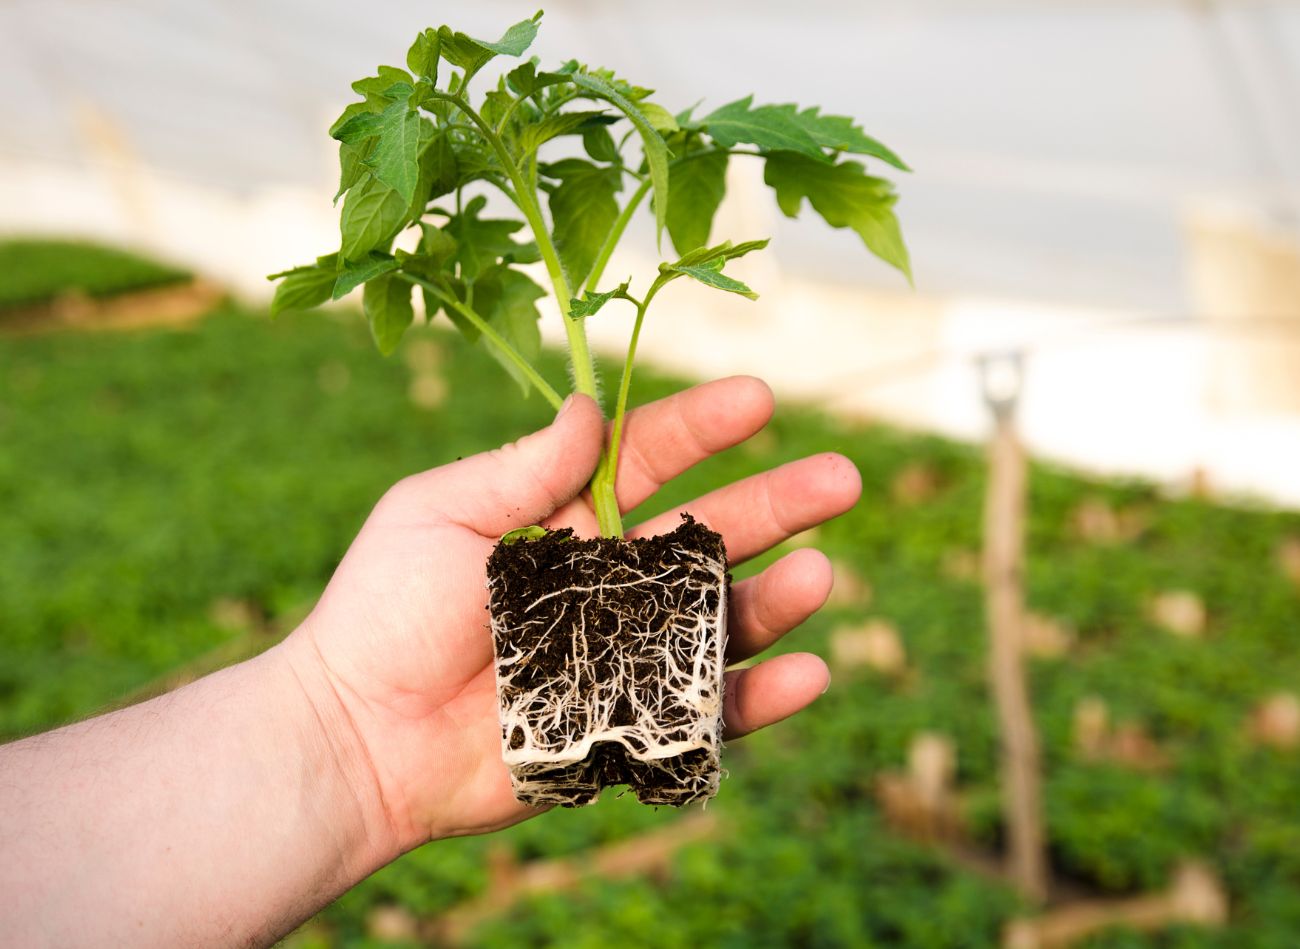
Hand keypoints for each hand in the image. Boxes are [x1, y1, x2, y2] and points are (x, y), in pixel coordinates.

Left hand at [286, 376, 860, 855]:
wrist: (357, 739)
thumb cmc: (382, 614)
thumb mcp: (440, 514)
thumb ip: (523, 467)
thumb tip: (591, 407)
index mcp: (563, 517)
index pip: (648, 457)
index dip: (705, 426)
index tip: (761, 397)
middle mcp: (605, 579)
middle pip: (708, 533)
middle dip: (777, 504)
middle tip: (843, 479)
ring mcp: (623, 652)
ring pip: (719, 619)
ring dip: (776, 599)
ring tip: (821, 577)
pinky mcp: (628, 724)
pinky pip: (706, 709)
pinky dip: (759, 697)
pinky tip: (806, 672)